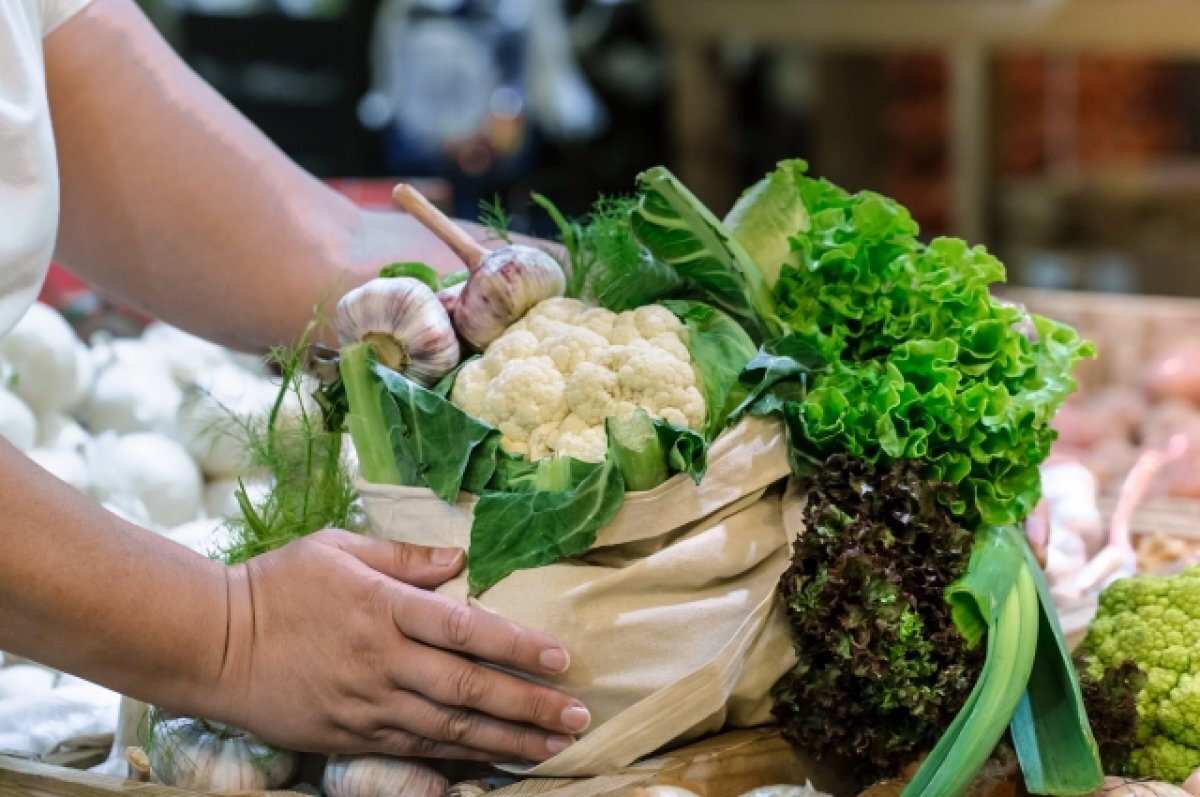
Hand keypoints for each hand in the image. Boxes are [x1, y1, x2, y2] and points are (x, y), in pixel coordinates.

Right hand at [208, 530, 589, 761]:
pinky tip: (492, 762)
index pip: (465, 628)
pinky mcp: (348, 736)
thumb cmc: (276, 584)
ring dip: (507, 738)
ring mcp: (366, 704)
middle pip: (468, 686)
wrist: (209, 642)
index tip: (561, 658)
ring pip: (449, 727)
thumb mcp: (337, 547)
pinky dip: (458, 757)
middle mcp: (381, 660)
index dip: (517, 646)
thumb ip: (403, 555)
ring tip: (553, 746)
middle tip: (578, 716)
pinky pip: (413, 750)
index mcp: (382, 607)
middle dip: (530, 705)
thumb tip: (460, 558)